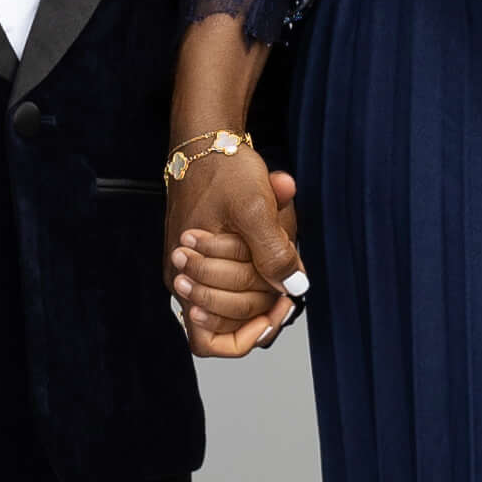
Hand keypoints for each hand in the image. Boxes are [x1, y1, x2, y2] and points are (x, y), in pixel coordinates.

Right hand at [167, 144, 304, 357]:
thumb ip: (273, 252)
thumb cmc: (222, 170)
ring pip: (239, 296)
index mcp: (186, 274)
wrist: (206, 141)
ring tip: (277, 232)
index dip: (246, 335)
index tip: (276, 308)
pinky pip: (240, 275)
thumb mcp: (254, 206)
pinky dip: (262, 260)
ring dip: (264, 273)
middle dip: (264, 294)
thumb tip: (295, 289)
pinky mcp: (208, 255)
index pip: (210, 340)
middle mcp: (186, 279)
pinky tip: (275, 232)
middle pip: (231, 319)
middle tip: (287, 271)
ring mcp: (196, 268)